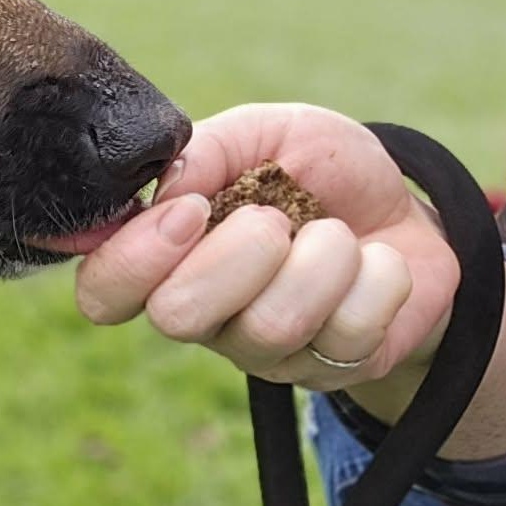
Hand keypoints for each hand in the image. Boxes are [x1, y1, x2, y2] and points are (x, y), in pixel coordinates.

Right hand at [74, 104, 459, 391]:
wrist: (404, 208)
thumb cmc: (316, 171)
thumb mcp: (263, 132)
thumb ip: (208, 150)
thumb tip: (171, 189)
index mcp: (163, 258)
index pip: (101, 291)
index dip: (136, 256)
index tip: (193, 209)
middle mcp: (198, 315)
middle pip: (176, 316)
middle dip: (239, 253)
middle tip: (275, 222)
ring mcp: (259, 351)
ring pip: (271, 325)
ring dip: (324, 257)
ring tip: (336, 236)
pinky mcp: (326, 372)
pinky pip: (347, 333)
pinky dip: (378, 276)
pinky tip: (373, 265)